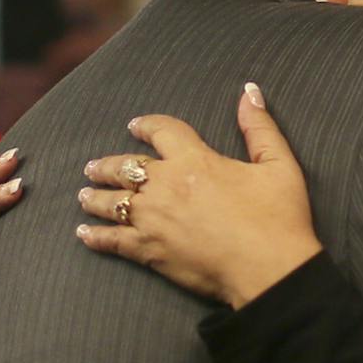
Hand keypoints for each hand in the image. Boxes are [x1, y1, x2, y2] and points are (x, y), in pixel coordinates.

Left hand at [78, 84, 322, 307]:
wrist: (269, 270)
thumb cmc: (278, 219)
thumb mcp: (279, 165)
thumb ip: (260, 128)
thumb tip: (249, 92)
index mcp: (195, 161)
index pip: (162, 131)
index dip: (146, 125)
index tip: (134, 126)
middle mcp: (165, 186)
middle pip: (124, 167)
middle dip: (107, 165)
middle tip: (93, 166)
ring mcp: (152, 219)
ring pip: (111, 202)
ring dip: (95, 196)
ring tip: (84, 195)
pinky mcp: (148, 251)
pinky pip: (112, 240)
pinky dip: (95, 236)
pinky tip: (84, 234)